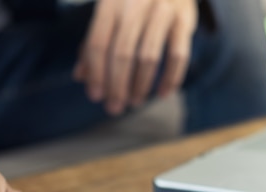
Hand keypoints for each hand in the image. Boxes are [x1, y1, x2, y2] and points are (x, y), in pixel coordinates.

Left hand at [73, 0, 196, 114]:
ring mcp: (162, 9)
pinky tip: (162, 94)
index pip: (98, 43)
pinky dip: (170, 78)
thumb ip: (94, 40)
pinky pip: (178, 55)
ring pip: (149, 57)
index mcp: (110, 1)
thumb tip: (81, 76)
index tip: (95, 96)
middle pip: (122, 54)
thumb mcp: (109, 9)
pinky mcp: (184, 18)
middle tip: (114, 107)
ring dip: (140, 85)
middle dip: (117, 86)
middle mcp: (135, 3)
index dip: (96, 73)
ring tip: (134, 102)